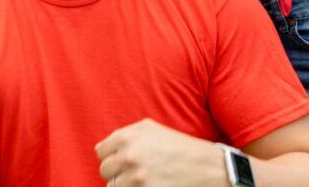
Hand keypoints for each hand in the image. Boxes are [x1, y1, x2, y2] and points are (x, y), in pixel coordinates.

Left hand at [96, 119, 225, 185]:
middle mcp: (128, 157)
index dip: (111, 157)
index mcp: (126, 138)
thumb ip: (124, 135)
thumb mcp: (150, 129)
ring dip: (125, 185)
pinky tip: (148, 185)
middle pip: (105, 171)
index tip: (122, 161)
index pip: (100, 152)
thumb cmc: (178, 146)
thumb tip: (104, 148)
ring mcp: (137, 178)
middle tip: (134, 172)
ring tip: (142, 180)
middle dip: (117, 173)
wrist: (208, 167)